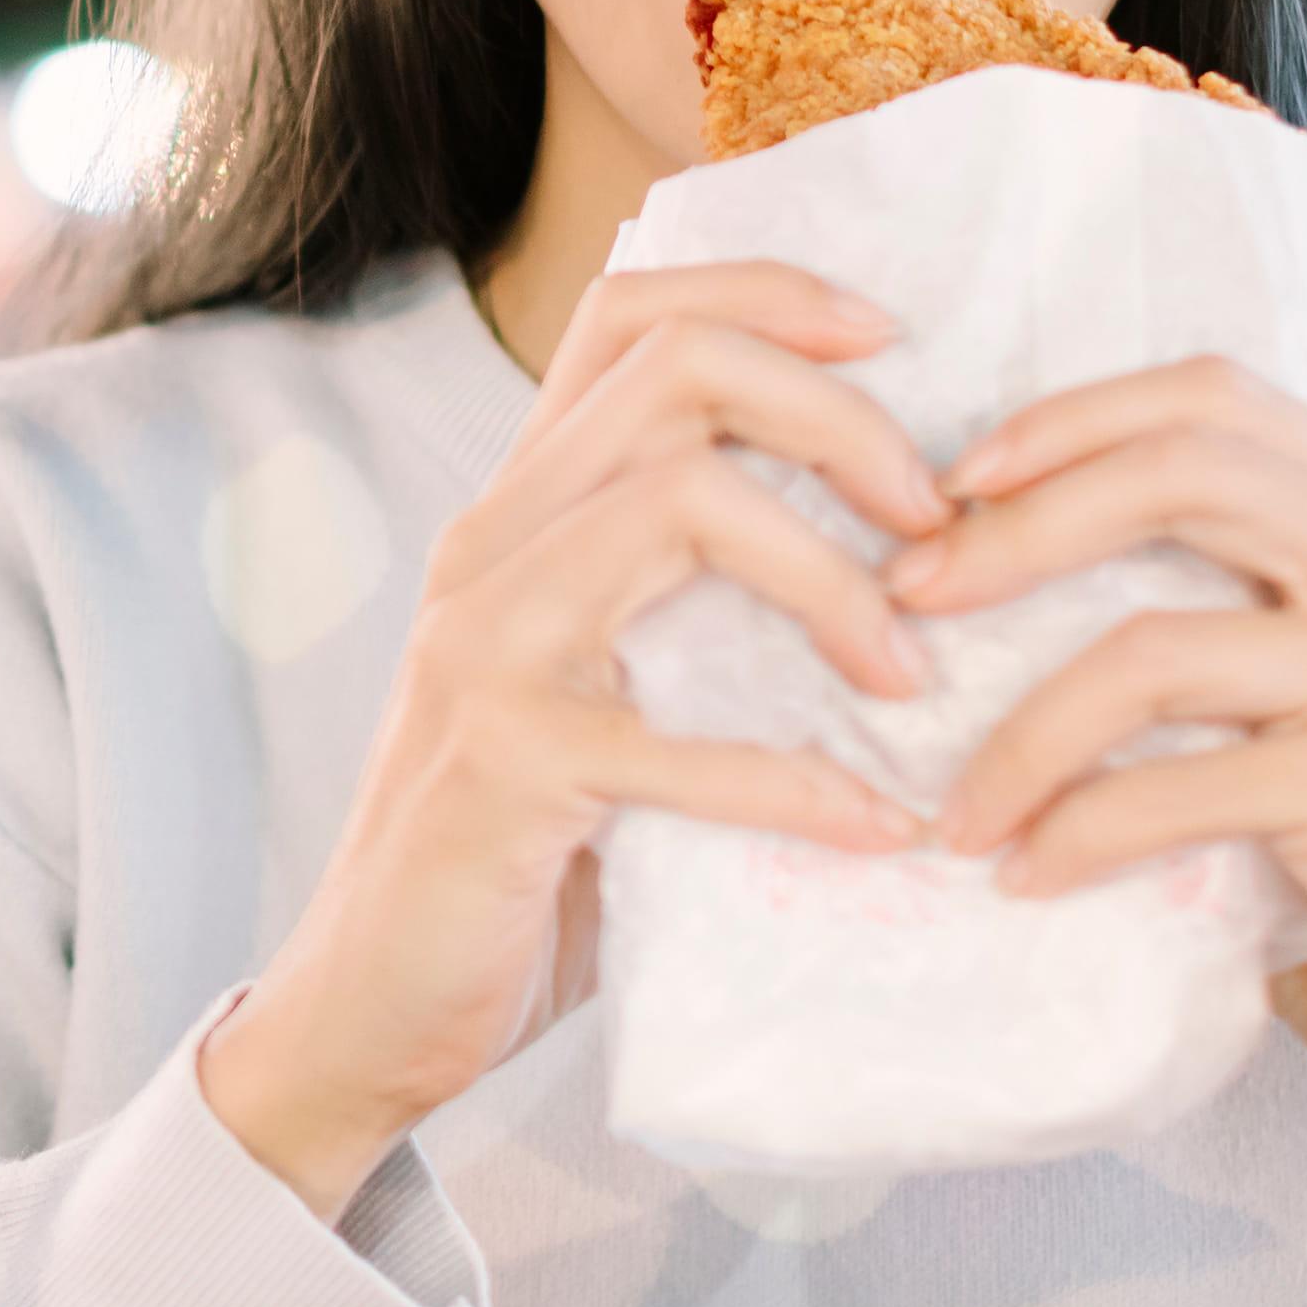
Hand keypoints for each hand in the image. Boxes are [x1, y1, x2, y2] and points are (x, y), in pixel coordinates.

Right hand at [203, 263, 939, 1219]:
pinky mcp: (504, 763)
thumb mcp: (600, 686)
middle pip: (680, 376)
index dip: (767, 296)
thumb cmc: (521, 853)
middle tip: (938, 523)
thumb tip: (904, 555)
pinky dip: (799, 783)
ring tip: (910, 673)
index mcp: (520, 512)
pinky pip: (680, 741)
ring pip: (682, 501)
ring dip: (835, 578)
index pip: (628, 317)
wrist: (368, 1009)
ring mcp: (485, 646)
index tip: (891, 344)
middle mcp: (490, 546)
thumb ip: (687, 603)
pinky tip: (878, 827)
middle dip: (841, 422)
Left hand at [907, 361, 1306, 1229]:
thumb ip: (1221, 590)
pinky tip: (1026, 874)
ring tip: (957, 808)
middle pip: (1190, 475)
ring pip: (1158, 646)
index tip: (954, 484)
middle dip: (1019, 529)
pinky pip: (1174, 787)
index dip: (1074, 421)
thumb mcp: (1294, 693)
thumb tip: (986, 522)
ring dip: (1021, 734)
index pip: (1222, 400)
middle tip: (909, 596)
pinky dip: (1074, 831)